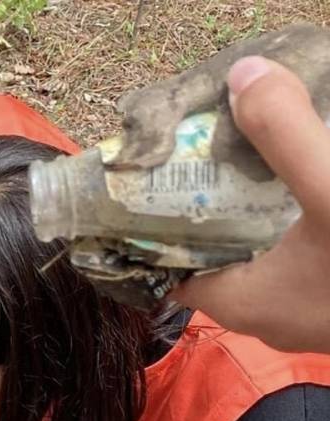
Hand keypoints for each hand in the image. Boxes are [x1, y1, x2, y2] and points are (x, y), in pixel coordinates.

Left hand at [170, 57, 329, 353]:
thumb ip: (285, 138)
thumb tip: (244, 74)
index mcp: (238, 301)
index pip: (165, 267)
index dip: (149, 225)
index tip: (146, 177)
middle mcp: (264, 314)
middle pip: (211, 254)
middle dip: (205, 205)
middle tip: (200, 151)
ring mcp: (306, 312)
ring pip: (259, 256)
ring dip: (252, 213)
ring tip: (249, 161)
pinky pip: (298, 259)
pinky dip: (291, 225)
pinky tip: (306, 190)